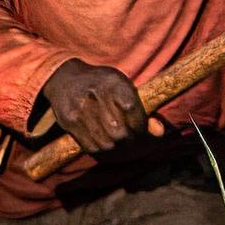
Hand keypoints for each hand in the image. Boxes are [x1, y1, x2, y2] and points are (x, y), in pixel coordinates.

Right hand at [39, 59, 159, 155]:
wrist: (65, 77)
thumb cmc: (102, 84)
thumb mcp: (123, 88)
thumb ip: (143, 109)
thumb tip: (160, 132)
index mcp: (113, 82)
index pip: (132, 111)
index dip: (140, 125)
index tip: (139, 127)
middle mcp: (95, 95)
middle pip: (120, 133)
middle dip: (129, 139)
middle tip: (129, 136)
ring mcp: (80, 109)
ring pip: (106, 144)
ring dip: (115, 146)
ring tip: (115, 138)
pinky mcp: (69, 121)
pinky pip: (91, 147)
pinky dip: (100, 147)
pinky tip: (102, 138)